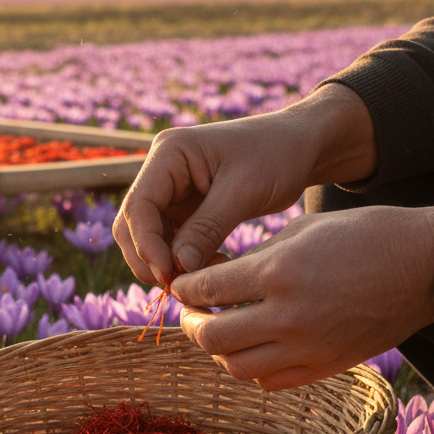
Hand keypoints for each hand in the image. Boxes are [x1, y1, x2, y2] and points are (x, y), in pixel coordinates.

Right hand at [113, 84, 377, 284]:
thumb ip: (207, 228)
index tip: (170, 274)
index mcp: (169, 153)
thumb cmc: (277, 155)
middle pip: (132, 225)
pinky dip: (182, 262)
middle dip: (150, 260)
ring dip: (166, 264)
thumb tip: (177, 268)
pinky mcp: (182, 209)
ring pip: (146, 239)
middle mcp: (160, 171)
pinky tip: (210, 270)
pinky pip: (169, 242)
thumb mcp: (244, 191)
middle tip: (181, 288)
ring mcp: (169, 191)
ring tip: (202, 280)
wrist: (300, 145)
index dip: (147, 244)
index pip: (138, 205)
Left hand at [172, 205, 433, 389]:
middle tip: (191, 313)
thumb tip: (211, 280)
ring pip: (236, 367)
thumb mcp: (299, 232)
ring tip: (217, 332)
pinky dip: (250, 368)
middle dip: (191, 324)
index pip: (207, 289)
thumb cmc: (362, 235)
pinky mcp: (327, 366)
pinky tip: (249, 349)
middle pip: (212, 337)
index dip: (184, 289)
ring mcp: (309, 347)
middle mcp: (289, 315)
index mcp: (278, 272)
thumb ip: (252, 260)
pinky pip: (270, 381)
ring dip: (218, 351)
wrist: (423, 265)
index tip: (180, 286)